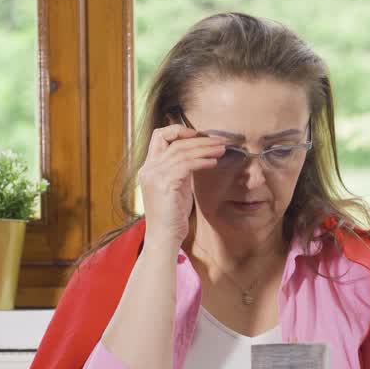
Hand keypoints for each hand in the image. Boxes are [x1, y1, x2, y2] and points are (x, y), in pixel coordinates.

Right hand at [137, 123, 226, 250]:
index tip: (197, 134)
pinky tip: (213, 163)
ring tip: (221, 149)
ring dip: (205, 148)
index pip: (158, 137)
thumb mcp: (176, 187)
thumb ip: (180, 170)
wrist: (164, 237)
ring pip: (182, 151)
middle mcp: (148, 169)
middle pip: (174, 142)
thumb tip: (197, 156)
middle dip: (199, 139)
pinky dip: (202, 161)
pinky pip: (186, 165)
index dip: (178, 131)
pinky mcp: (165, 184)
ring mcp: (155, 176)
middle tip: (219, 141)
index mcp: (149, 168)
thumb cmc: (171, 216)